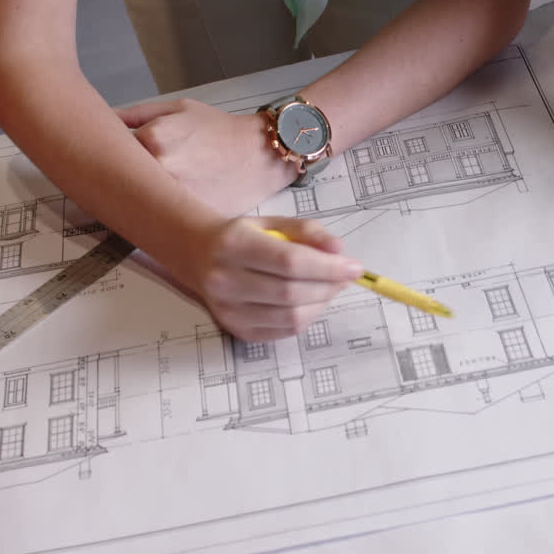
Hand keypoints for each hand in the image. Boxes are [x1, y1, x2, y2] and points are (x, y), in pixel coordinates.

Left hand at [114, 99, 298, 216]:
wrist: (262, 154)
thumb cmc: (222, 131)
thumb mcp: (179, 109)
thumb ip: (136, 114)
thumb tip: (103, 121)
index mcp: (152, 139)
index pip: (109, 151)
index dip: (105, 156)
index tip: (104, 160)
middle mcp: (160, 170)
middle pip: (118, 181)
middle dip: (116, 181)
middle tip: (119, 181)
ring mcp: (175, 198)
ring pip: (137, 204)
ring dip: (135, 201)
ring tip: (144, 195)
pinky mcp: (189, 217)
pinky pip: (161, 219)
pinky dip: (158, 215)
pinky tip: (164, 208)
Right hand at [177, 216, 361, 341]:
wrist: (199, 255)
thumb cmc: (244, 237)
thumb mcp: (274, 222)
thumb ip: (308, 232)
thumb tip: (340, 252)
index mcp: (235, 245)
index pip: (290, 262)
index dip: (328, 267)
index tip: (354, 267)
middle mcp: (226, 280)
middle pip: (292, 293)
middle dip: (329, 286)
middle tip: (345, 278)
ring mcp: (229, 310)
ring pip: (291, 317)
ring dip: (321, 304)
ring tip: (329, 288)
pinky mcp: (236, 330)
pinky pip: (284, 331)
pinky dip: (306, 318)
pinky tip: (310, 302)